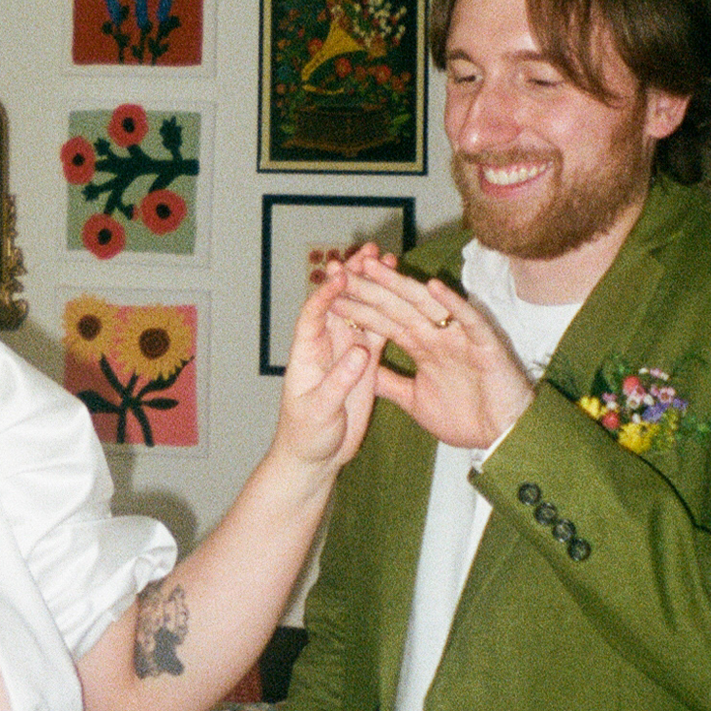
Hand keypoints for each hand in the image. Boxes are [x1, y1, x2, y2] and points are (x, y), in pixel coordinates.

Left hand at [269, 261, 378, 477]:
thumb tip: (359, 355)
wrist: (316, 457)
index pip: (315, 315)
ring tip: (389, 261)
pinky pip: (378, 332)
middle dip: (353, 278)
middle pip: (340, 304)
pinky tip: (403, 294)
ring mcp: (347, 353)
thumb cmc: (307, 436)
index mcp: (308, 353)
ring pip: (361, 312)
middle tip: (368, 252)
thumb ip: (338, 382)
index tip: (342, 276)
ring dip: (373, 288)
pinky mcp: (365, 365)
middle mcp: (327, 347)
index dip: (326, 294)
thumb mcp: (321, 412)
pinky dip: (388, 313)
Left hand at [334, 253, 534, 450]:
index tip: (330, 291)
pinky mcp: (485, 345)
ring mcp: (460, 338)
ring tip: (373, 266)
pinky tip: (432, 287)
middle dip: (368, 287)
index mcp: (421, 347)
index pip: (383, 320)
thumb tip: (362, 369)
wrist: (503, 439)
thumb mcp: (413, 401)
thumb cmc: (465, 418)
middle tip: (339, 268)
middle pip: (397, 306)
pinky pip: (467, 321)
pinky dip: (451, 304)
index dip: (358, 306)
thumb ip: (389, 383)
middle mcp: (438, 336)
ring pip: (425, 305)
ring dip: (399, 286)